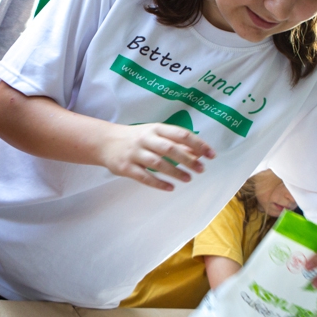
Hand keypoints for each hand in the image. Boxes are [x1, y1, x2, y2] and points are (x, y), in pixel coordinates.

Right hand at [98, 123, 214, 190]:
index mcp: (155, 129)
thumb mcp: (155, 135)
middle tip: (201, 169)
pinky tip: (170, 188)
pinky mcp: (126, 167)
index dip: (198, 144)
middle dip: (188, 159)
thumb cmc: (136, 138)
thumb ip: (175, 143)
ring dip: (175, 172)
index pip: (180, 134)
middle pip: (170, 148)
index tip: (211, 155)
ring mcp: (135, 153)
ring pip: (157, 163)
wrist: (105, 142)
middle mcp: (145, 139)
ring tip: (188, 179)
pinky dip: (158, 183)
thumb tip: (199, 153)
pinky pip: (144, 176)